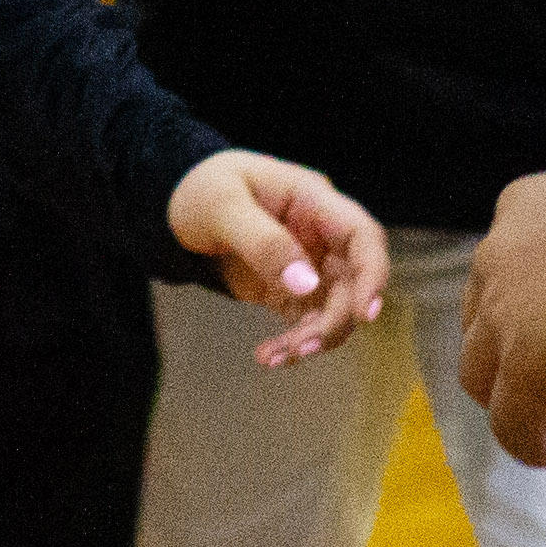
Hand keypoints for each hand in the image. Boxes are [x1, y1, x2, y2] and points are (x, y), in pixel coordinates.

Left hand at [168, 150, 390, 366]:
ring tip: (273, 358)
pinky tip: (268, 356)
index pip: (361, 235)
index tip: (364, 314)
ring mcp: (308, 264)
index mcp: (311, 200)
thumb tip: (307, 284)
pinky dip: (293, 343)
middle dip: (335, 320)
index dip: (373, 273)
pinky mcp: (289, 290)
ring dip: (312, 338)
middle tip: (303, 348)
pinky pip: (305, 322)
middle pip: (352, 282)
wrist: (173, 205)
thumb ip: (263, 242)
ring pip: (332, 309)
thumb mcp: (222, 206)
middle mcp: (320, 235)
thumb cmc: (199, 188)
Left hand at [456, 159, 545, 468]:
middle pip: (477, 322)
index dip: (518, 309)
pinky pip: (509, 419)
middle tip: (529, 377)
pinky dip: (522, 442)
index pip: (501, 271)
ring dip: (505, 399)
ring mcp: (503, 313)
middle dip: (499, 354)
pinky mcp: (526, 365)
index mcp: (519, 209)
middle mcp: (495, 256)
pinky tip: (543, 454)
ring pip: (479, 374)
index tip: (545, 328)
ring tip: (536, 424)